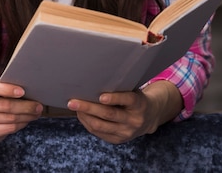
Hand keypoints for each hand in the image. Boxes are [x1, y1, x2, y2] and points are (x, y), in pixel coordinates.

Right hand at [0, 75, 42, 143]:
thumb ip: (7, 85)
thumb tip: (30, 92)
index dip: (7, 90)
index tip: (22, 91)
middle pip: (5, 105)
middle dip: (25, 106)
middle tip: (38, 106)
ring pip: (9, 119)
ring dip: (26, 117)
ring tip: (35, 113)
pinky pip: (8, 129)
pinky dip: (20, 124)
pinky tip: (26, 120)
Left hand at [67, 81, 182, 143]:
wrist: (148, 118)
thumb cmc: (134, 98)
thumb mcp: (132, 90)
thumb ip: (117, 88)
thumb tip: (92, 80)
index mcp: (139, 104)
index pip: (128, 100)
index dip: (114, 98)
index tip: (101, 97)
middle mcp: (134, 120)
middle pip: (109, 114)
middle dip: (88, 107)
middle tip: (72, 101)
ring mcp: (126, 132)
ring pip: (101, 125)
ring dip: (84, 116)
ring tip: (73, 106)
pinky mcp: (118, 140)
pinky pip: (98, 132)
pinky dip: (87, 122)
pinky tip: (81, 114)